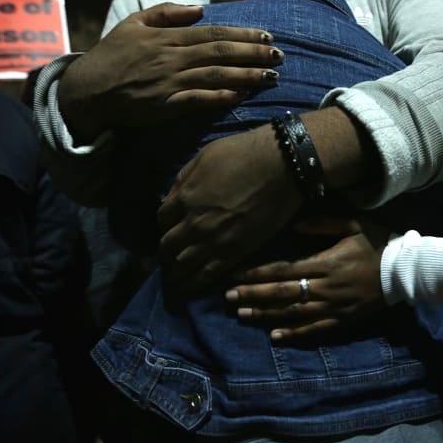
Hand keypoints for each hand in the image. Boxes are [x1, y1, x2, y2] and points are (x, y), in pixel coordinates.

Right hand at [59, 3, 283, 142]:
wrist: (87, 90)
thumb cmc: (111, 56)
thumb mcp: (133, 24)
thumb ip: (166, 13)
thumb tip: (200, 11)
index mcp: (167, 37)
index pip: (213, 33)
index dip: (243, 34)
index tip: (267, 35)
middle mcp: (172, 58)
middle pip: (221, 52)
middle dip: (254, 53)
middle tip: (280, 55)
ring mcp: (170, 82)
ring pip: (216, 75)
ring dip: (246, 75)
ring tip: (271, 76)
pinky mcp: (165, 105)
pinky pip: (199, 101)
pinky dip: (221, 97)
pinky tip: (241, 96)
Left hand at [157, 123, 303, 289]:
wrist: (280, 168)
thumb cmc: (244, 154)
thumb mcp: (204, 156)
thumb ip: (184, 178)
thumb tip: (172, 196)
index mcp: (185, 197)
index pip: (162, 218)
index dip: (165, 223)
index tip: (170, 226)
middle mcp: (193, 223)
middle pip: (168, 245)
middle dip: (165, 251)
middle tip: (167, 256)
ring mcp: (213, 241)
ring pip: (183, 264)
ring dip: (176, 271)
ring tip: (175, 277)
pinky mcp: (234, 253)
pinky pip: (207, 274)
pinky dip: (195, 283)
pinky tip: (190, 288)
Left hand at [224, 215, 389, 340]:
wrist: (404, 270)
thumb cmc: (376, 242)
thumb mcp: (353, 223)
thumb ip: (322, 223)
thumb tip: (293, 224)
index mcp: (326, 262)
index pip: (284, 269)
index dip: (257, 273)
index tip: (236, 274)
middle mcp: (326, 287)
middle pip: (282, 292)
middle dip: (253, 294)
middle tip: (228, 297)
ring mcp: (334, 306)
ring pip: (293, 313)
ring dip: (265, 314)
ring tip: (242, 314)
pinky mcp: (342, 319)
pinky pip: (314, 329)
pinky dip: (294, 334)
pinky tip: (274, 337)